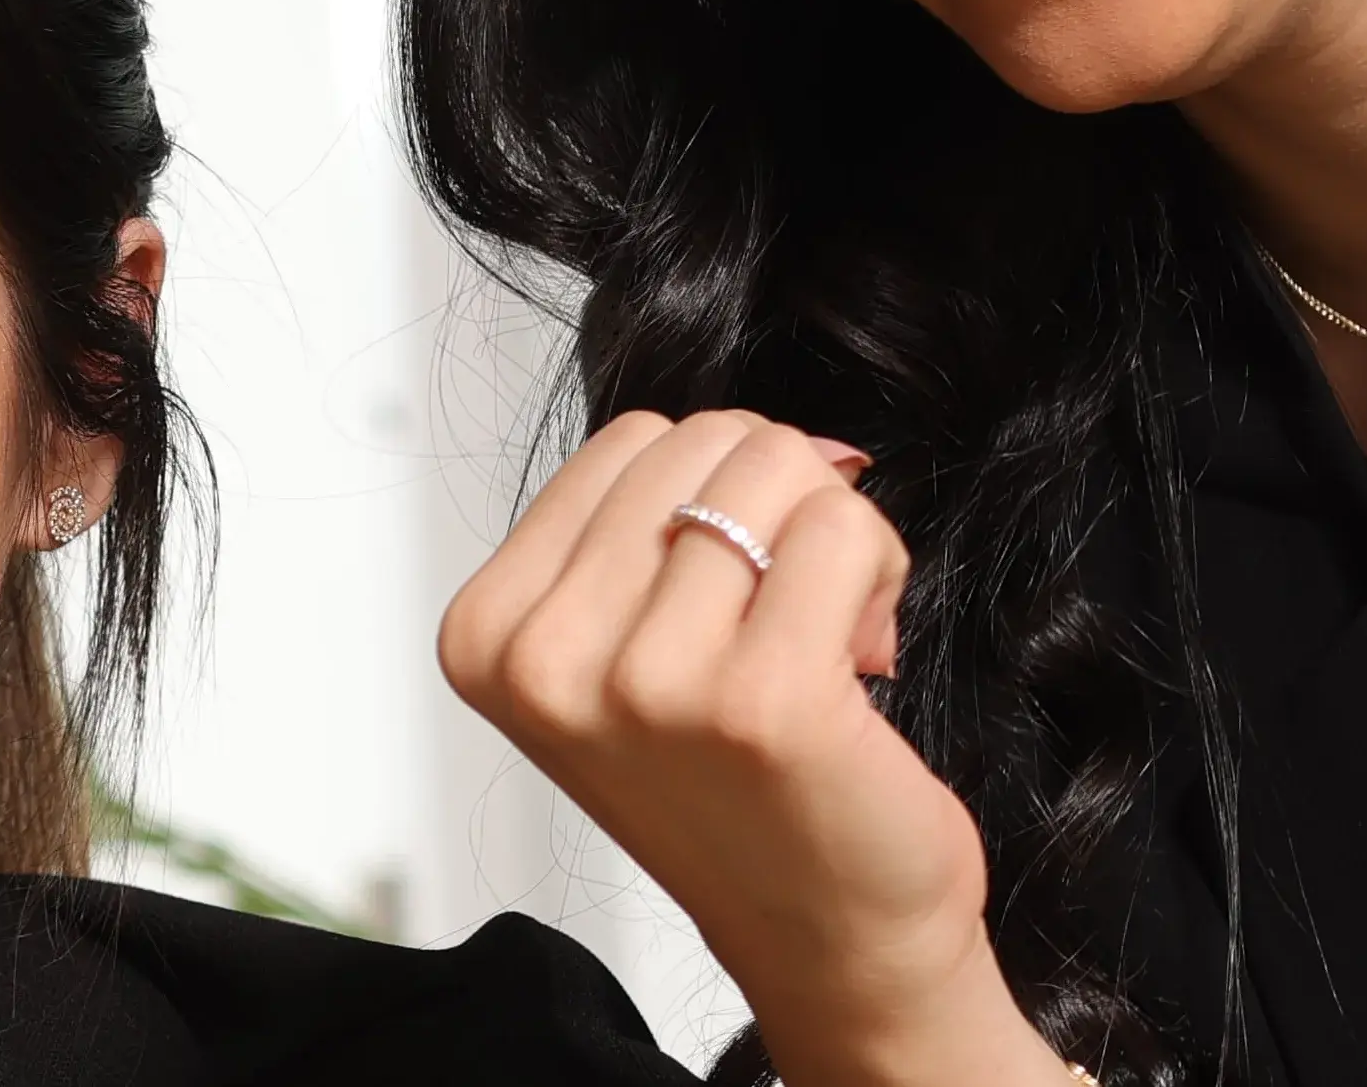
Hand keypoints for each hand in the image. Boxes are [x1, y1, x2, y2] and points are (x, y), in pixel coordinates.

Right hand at [437, 411, 1063, 1086]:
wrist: (824, 933)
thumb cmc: (736, 788)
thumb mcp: (614, 658)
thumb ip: (632, 536)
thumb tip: (750, 434)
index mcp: (488, 639)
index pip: (627, 442)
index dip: (705, 493)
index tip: (717, 597)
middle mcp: (547, 663)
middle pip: (702, 440)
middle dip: (771, 504)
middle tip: (783, 616)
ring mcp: (649, 684)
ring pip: (776, 468)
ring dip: (832, 534)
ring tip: (823, 633)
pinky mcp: (762, 700)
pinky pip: (843, 525)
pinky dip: (878, 567)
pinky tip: (860, 653)